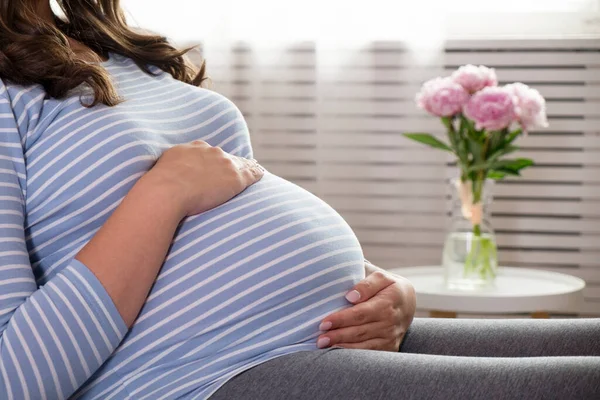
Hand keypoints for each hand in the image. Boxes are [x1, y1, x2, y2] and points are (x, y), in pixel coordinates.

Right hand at [147, 140, 264, 216]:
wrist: (166, 191)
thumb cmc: (158, 187)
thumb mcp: (162, 169)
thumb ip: (170, 168)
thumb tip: (165, 176)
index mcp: (192, 148)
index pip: (207, 152)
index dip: (212, 160)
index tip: (215, 165)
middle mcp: (210, 151)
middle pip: (224, 157)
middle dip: (228, 163)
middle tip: (234, 170)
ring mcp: (225, 163)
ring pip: (240, 163)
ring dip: (245, 167)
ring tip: (253, 170)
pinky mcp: (236, 177)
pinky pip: (251, 172)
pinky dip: (256, 174)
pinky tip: (261, 175)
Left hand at [317, 269, 415, 351]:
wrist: (407, 301)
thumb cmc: (387, 286)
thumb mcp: (381, 277)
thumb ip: (366, 283)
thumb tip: (350, 296)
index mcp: (389, 300)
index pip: (361, 312)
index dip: (341, 319)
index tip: (324, 322)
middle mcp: (392, 321)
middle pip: (360, 331)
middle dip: (338, 335)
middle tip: (319, 338)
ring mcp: (392, 336)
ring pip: (364, 344)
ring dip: (342, 345)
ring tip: (323, 344)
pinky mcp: (391, 347)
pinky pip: (370, 352)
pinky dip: (353, 353)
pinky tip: (338, 350)